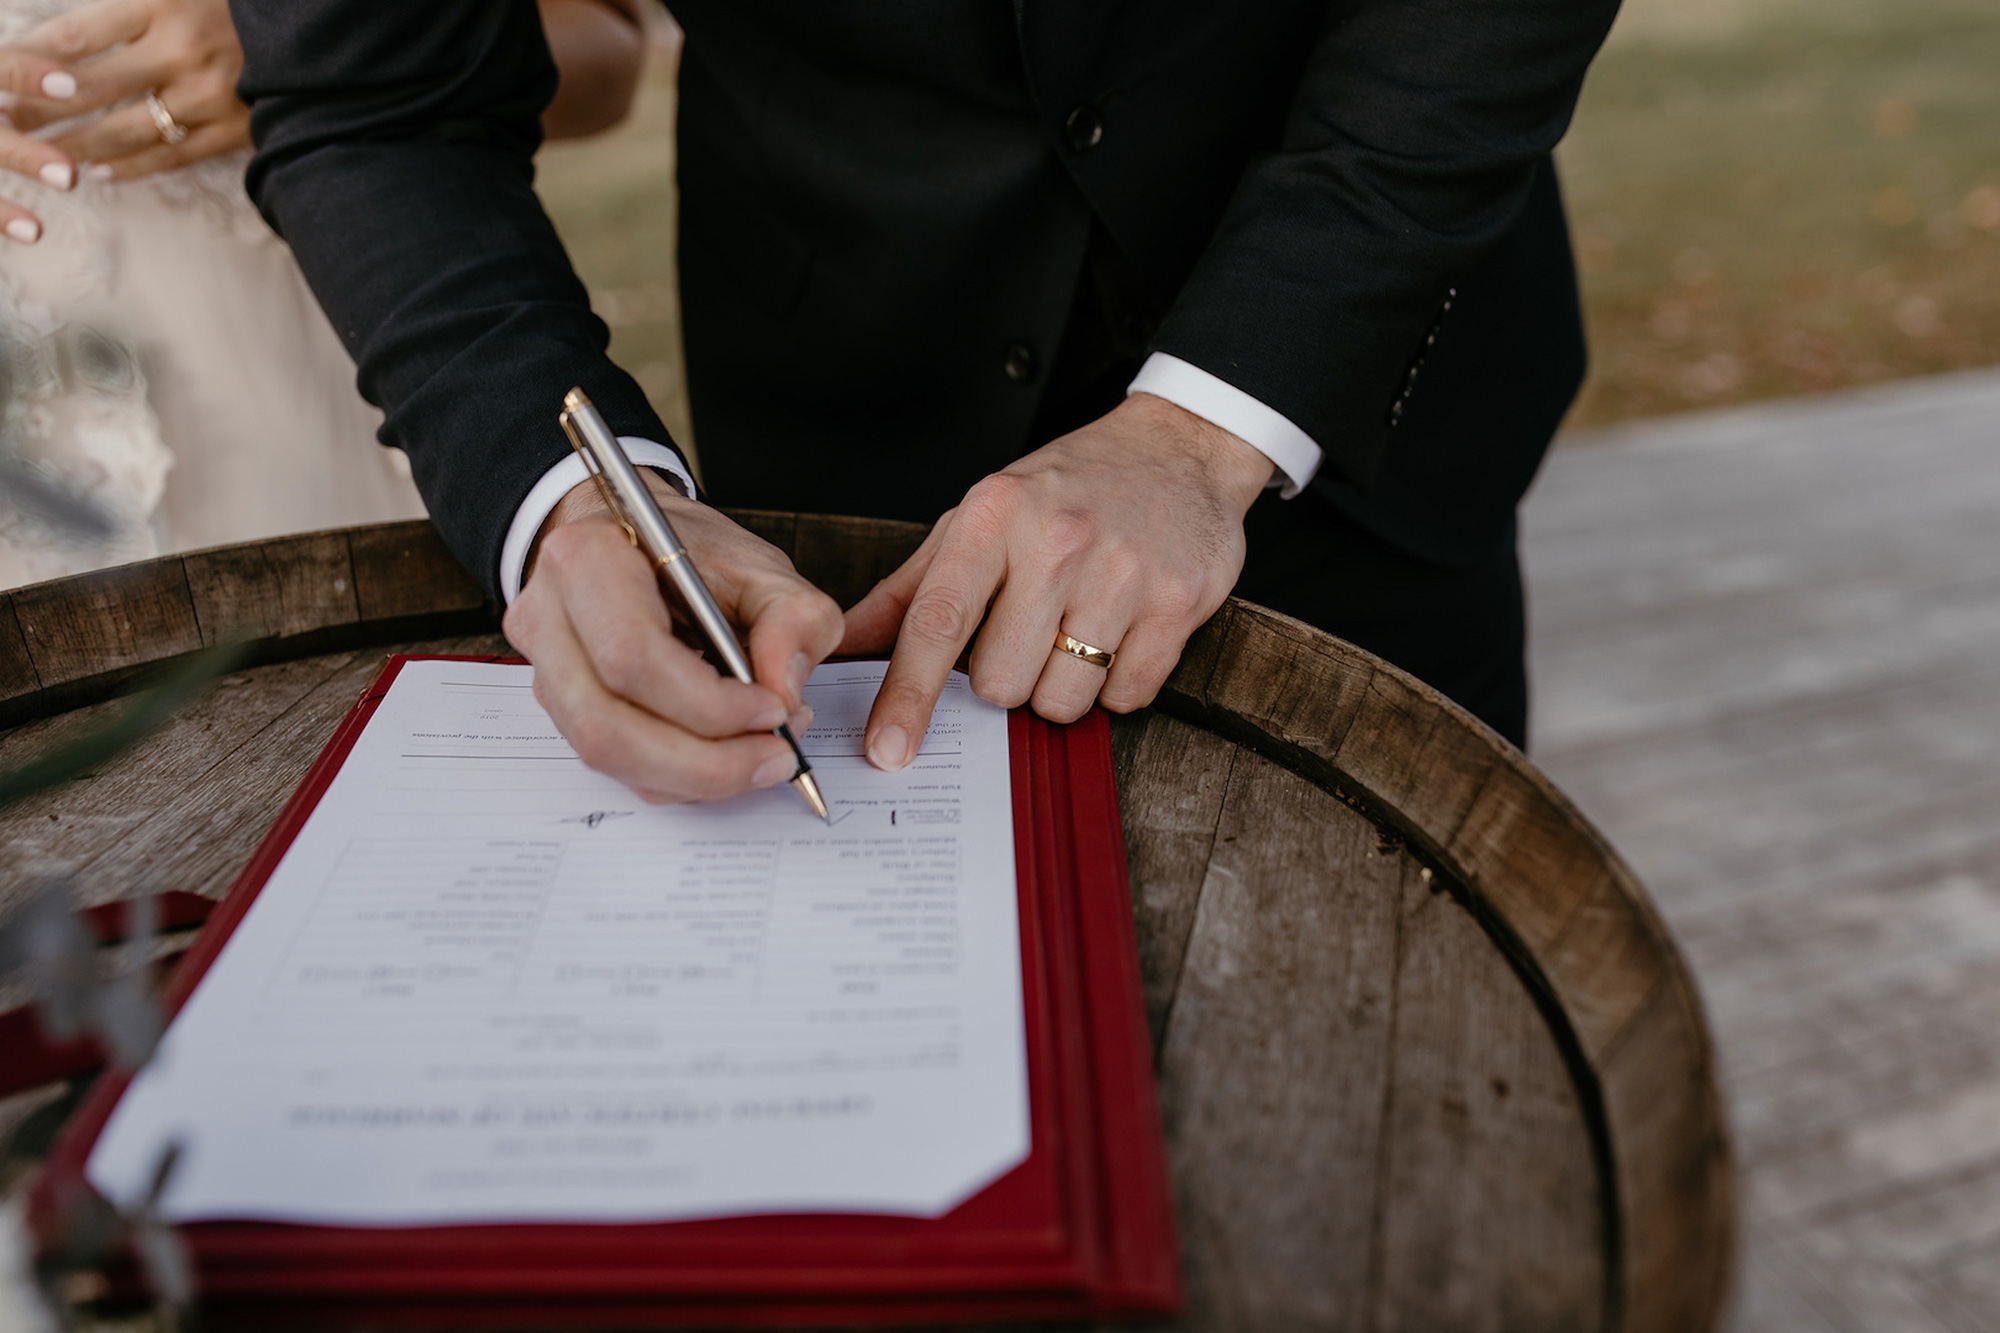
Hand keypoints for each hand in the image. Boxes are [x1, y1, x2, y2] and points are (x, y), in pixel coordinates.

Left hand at [0, 0, 247, 239]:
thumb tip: (70, 35)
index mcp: (162, 4)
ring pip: (124, 130)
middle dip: (35, 109)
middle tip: (0, 123)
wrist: (322, 37)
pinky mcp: (235, 130)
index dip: (26, 58)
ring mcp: (208, 97)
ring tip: (42, 157)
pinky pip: (171, 156)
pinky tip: (100, 172)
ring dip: (75, 146)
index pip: (73, 35)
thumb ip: (131, 4)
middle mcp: (179, 52)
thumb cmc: (242, 5)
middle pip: (86, 88)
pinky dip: (131, 167)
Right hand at [502, 473, 844, 803]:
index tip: (774, 709)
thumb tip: (786, 694)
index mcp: (588, 561)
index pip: (632, 656)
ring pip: (606, 756)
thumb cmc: (691, 552)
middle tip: (776, 756)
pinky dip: (678, 776)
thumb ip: (792, 618)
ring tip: (760, 756)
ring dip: (693, 778)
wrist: (635, 541)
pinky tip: (726, 753)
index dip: (707, 703)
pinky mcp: (562, 708)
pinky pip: (616, 764)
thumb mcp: (760, 565)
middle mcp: (549, 619)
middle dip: (704, 762)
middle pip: (607, 726)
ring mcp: (546, 670)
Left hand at [841, 392, 1274, 769]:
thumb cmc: (1069, 487)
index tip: (887, 748)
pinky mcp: (1178, 603)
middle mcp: (1056, 542)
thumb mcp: (981, 517)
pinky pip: (1126, 698)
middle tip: (1028, 634)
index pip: (936, 623)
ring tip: (1077, 630)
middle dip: (1006, 679)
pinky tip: (1119, 634)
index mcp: (994, 518)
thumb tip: (844, 644)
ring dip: (1061, 688)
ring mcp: (1122, 573)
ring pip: (1062, 700)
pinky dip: (1115, 685)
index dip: (908, 695)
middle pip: (1000, 683)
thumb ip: (911, 589)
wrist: (1179, 448)